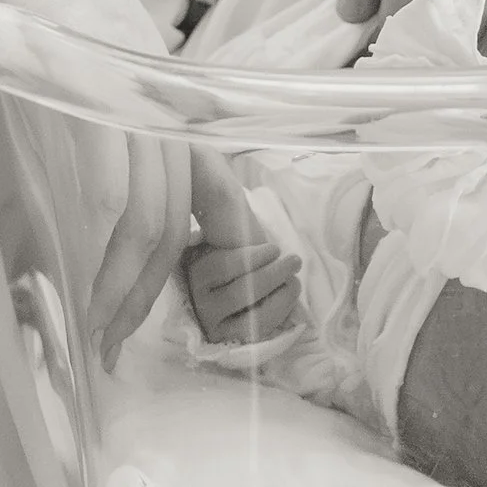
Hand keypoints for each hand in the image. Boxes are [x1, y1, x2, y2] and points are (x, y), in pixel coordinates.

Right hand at [0, 0, 192, 365]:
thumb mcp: (32, 30)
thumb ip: (50, 84)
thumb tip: (41, 132)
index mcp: (143, 59)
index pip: (200, 154)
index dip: (211, 225)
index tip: (186, 283)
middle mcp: (150, 67)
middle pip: (187, 194)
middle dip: (162, 278)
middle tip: (124, 334)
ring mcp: (125, 71)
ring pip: (158, 202)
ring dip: (133, 282)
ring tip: (104, 333)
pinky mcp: (93, 80)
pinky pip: (118, 184)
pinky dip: (110, 250)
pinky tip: (91, 292)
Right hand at [182, 147, 301, 343]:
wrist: (232, 272)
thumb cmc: (231, 237)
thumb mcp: (219, 212)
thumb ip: (210, 189)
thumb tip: (199, 150)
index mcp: (192, 264)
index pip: (222, 268)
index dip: (251, 260)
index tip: (273, 248)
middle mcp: (197, 296)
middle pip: (242, 290)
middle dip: (274, 274)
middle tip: (294, 258)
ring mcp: (212, 319)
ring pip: (252, 311)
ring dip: (280, 289)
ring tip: (294, 272)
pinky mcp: (230, 336)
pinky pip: (260, 328)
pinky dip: (281, 307)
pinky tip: (290, 290)